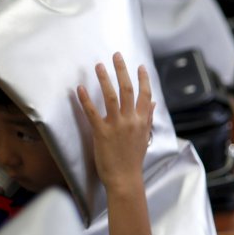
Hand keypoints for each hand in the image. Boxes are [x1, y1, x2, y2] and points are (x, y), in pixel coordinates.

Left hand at [77, 52, 154, 191]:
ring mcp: (116, 125)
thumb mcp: (145, 136)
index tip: (140, 66)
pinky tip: (80, 88)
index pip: (145, 94)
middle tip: (116, 56)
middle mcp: (131, 120)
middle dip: (122, 71)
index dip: (143, 79)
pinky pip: (92, 113)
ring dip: (105, 79)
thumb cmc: (134, 159)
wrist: (125, 178)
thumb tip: (153, 103)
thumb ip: (148, 118)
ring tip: (99, 66)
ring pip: (111, 96)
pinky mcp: (101, 132)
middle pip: (127, 90)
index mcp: (142, 120)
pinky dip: (86, 100)